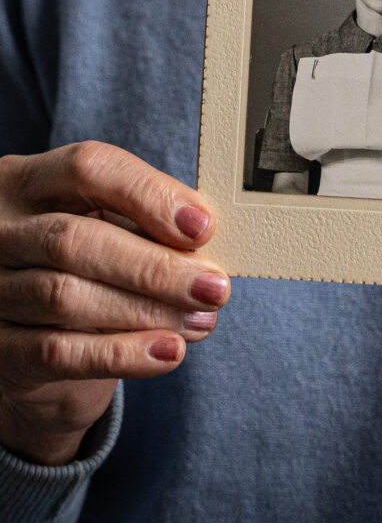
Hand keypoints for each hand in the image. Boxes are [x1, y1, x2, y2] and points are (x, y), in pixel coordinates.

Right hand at [0, 142, 229, 465]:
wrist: (37, 343)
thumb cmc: (87, 268)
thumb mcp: (108, 228)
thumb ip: (146, 225)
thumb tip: (204, 239)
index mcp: (28, 180)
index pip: (88, 168)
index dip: (149, 194)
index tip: (203, 227)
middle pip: (74, 239)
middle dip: (154, 266)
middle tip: (213, 287)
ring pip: (66, 298)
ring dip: (146, 312)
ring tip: (200, 321)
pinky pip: (58, 353)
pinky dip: (121, 354)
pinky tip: (168, 352)